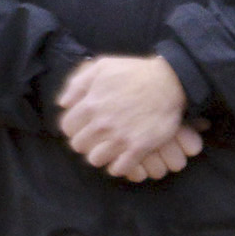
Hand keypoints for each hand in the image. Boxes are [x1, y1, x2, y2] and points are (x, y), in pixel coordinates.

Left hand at [57, 55, 193, 181]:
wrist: (171, 82)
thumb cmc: (136, 72)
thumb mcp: (102, 67)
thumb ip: (78, 84)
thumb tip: (63, 103)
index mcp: (90, 104)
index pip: (68, 127)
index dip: (74, 129)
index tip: (83, 128)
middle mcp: (101, 123)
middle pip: (79, 145)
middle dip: (86, 143)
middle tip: (97, 139)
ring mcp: (120, 137)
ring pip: (96, 159)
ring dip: (101, 155)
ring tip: (109, 151)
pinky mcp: (139, 147)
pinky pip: (120, 168)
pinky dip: (120, 166)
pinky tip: (124, 159)